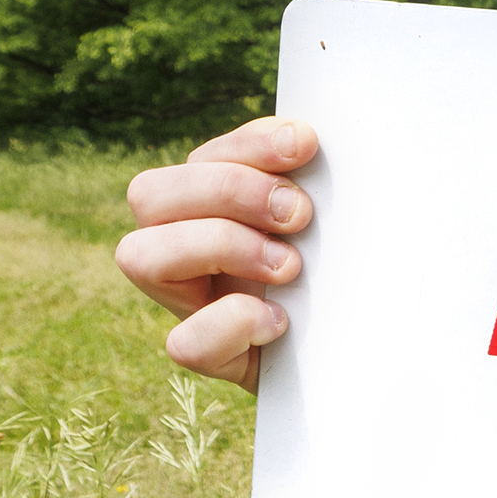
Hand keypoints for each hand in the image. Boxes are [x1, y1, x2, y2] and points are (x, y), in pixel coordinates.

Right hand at [115, 117, 317, 391]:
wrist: (357, 350)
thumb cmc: (343, 275)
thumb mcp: (336, 224)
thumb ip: (320, 185)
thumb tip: (316, 143)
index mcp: (214, 202)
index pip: (205, 157)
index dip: (250, 144)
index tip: (306, 145)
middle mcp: (184, 244)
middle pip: (150, 193)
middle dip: (229, 190)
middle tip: (298, 214)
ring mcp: (188, 300)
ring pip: (139, 256)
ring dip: (219, 246)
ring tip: (289, 267)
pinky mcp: (207, 354)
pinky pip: (184, 343)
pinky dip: (232, 325)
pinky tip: (280, 321)